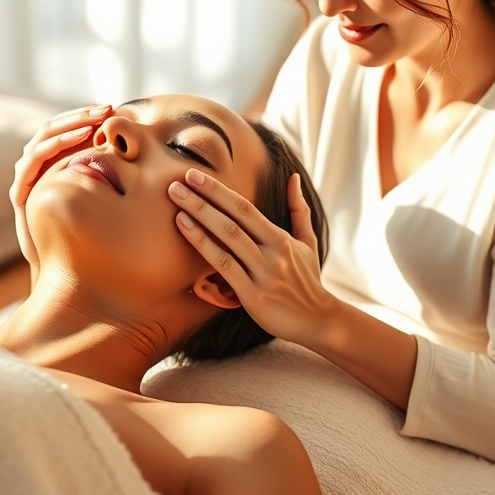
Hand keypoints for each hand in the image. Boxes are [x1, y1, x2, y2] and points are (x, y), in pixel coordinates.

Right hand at [10, 104, 111, 277]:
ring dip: (67, 128)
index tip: (111, 109)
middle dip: (78, 116)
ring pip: (41, 141)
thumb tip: (142, 152)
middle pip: (52, 128)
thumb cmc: (87, 233)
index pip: (65, 129)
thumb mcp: (104, 199)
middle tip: (104, 109)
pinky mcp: (20, 194)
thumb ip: (112, 175)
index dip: (85, 116)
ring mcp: (26, 180)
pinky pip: (31, 163)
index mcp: (54, 165)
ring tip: (92, 126)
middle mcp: (37, 169)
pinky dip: (53, 148)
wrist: (62, 269)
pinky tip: (78, 143)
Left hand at [168, 168, 332, 345]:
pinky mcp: (253, 297)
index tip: (195, 174)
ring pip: (227, 239)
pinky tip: (186, 231)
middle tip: (176, 182)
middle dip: (203, 198)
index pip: (245, 208)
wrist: (317, 320)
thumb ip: (298, 209)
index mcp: (281, 238)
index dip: (218, 190)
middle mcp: (272, 253)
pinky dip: (204, 246)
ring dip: (199, 218)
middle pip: (232, 219)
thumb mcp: (307, 241)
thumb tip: (293, 177)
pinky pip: (224, 267)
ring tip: (176, 202)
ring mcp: (263, 275)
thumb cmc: (307, 279)